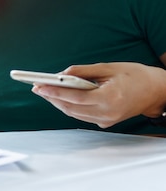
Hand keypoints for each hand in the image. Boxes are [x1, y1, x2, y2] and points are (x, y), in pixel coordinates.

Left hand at [32, 62, 165, 127]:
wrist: (157, 91)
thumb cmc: (135, 75)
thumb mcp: (108, 67)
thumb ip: (83, 71)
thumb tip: (61, 74)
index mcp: (109, 98)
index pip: (74, 97)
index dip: (54, 92)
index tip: (38, 86)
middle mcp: (107, 113)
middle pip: (71, 108)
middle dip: (51, 97)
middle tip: (36, 87)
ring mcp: (106, 120)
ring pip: (74, 114)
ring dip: (57, 103)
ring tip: (44, 91)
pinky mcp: (106, 122)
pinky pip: (81, 116)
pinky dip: (69, 107)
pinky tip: (59, 98)